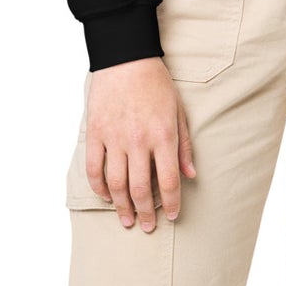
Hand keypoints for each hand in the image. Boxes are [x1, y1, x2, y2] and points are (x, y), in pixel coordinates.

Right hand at [84, 58, 194, 230]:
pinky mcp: (95, 133)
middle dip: (144, 213)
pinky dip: (99, 186)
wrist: (126, 59)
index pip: (168, 181)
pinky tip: (106, 196)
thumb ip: (184, 145)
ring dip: (121, 206)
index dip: (170, 204)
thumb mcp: (179, 112)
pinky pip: (94, 167)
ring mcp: (114, 138)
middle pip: (140, 188)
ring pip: (116, 183)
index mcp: (163, 136)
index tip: (171, 216)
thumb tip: (191, 175)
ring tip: (126, 219)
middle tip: (146, 227)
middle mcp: (138, 140)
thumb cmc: (157, 85)